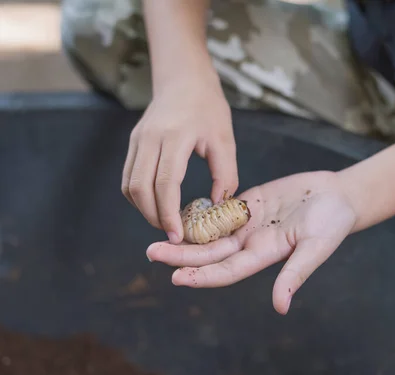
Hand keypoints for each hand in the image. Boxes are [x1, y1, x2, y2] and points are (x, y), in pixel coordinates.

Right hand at [122, 77, 237, 243]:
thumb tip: (217, 205)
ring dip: (145, 209)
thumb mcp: (225, 139)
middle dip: (155, 217)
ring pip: (130, 186)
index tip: (178, 235)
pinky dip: (139, 197)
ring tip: (166, 222)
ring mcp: (138, 140)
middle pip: (141, 189)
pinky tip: (156, 204)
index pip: (165, 183)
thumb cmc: (208, 107)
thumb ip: (225, 174)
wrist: (183, 78)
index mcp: (175, 137)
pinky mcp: (133, 143)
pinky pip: (128, 177)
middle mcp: (150, 139)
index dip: (168, 213)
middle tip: (173, 234)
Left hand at [146, 171, 356, 314]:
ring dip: (186, 235)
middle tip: (152, 253)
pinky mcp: (250, 203)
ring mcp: (249, 223)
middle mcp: (251, 242)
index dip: (202, 275)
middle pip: (211, 253)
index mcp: (264, 254)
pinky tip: (179, 211)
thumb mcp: (316, 248)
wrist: (338, 195)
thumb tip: (280, 307)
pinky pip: (221, 208)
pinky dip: (201, 212)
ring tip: (158, 234)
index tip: (175, 277)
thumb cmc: (332, 222)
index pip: (227, 269)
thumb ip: (296, 274)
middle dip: (182, 255)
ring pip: (211, 232)